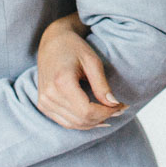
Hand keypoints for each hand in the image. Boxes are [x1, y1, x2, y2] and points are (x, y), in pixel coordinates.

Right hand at [35, 15, 123, 129]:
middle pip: (81, 120)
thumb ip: (102, 85)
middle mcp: (49, 95)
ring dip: (94, 122)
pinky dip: (82, 123)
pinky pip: (65, 122)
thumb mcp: (92, 61)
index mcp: (61, 82)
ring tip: (110, 113)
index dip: (107, 112)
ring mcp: (44, 101)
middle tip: (120, 109)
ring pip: (74, 124)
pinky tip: (96, 117)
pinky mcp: (43, 105)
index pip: (87, 111)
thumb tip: (114, 105)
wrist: (52, 42)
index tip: (122, 106)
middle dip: (103, 117)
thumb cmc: (73, 48)